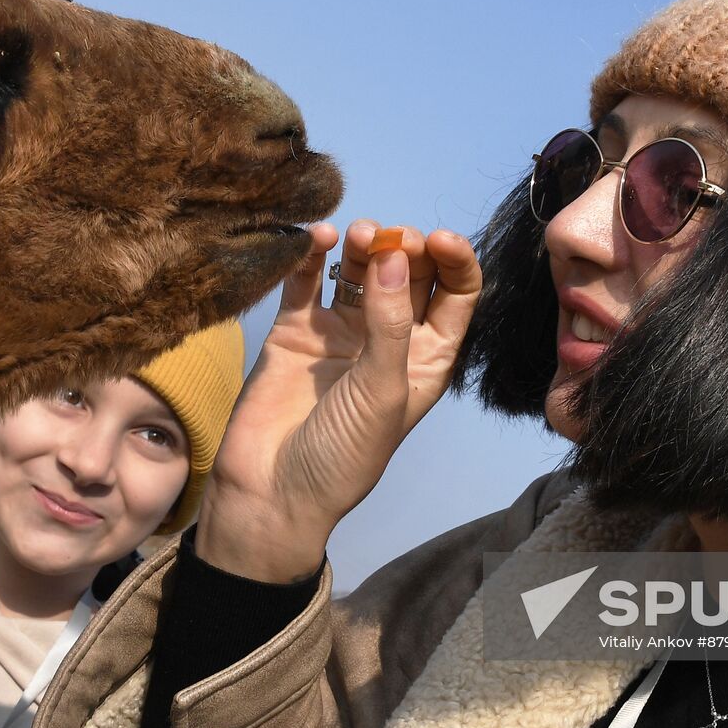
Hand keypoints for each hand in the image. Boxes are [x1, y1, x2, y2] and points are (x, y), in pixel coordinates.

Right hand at [195, 221, 481, 582]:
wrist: (271, 492)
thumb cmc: (343, 453)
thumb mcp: (383, 390)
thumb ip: (391, 322)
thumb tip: (396, 255)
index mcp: (426, 358)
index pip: (456, 295)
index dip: (455, 262)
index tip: (438, 240)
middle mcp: (388, 340)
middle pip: (409, 274)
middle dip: (404, 247)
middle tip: (389, 238)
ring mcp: (341, 333)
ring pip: (361, 271)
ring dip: (364, 246)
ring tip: (356, 235)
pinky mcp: (296, 331)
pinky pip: (307, 282)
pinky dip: (312, 256)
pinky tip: (317, 238)